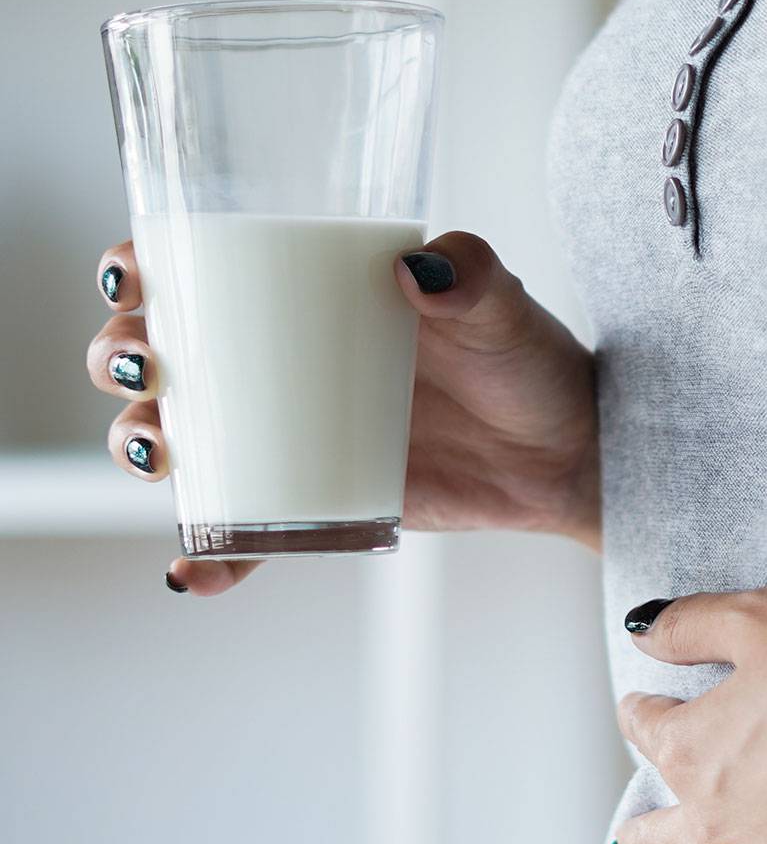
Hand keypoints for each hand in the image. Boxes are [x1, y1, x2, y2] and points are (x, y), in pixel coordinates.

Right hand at [85, 231, 598, 594]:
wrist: (569, 454)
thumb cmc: (532, 365)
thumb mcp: (506, 312)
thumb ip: (473, 276)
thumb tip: (417, 268)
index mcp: (310, 297)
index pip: (199, 269)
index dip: (140, 269)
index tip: (131, 277)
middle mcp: (284, 362)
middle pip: (163, 354)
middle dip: (121, 359)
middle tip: (145, 369)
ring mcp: (294, 435)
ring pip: (184, 440)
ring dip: (142, 447)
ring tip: (159, 460)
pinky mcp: (317, 501)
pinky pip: (248, 534)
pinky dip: (212, 558)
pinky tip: (190, 575)